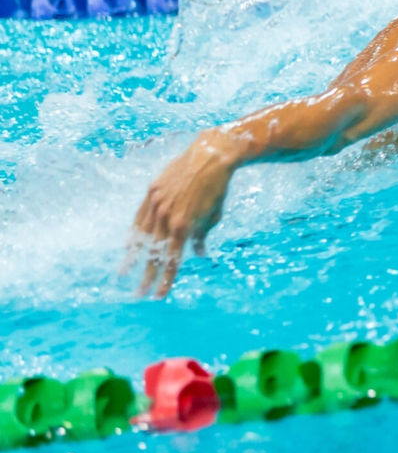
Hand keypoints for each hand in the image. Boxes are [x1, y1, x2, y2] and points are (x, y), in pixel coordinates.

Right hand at [123, 133, 235, 297]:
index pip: (172, 260)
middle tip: (139, 294)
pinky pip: (139, 217)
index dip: (166, 280)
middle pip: (154, 253)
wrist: (211, 156)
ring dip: (133, 257)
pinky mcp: (151, 192)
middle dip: (147, 276)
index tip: (159, 296)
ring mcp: (156, 204)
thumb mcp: (214, 215)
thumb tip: (199, 254)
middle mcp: (166, 217)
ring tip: (124, 273)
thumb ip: (202, 236)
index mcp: (184, 226)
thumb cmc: (217, 188)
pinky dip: (134, 232)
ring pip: (142, 236)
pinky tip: (128, 247)